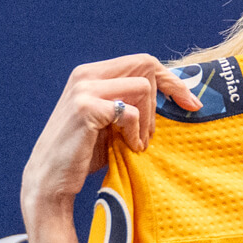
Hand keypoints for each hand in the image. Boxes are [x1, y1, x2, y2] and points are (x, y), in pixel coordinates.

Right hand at [20, 54, 201, 242]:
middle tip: (152, 134)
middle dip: (161, 99)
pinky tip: (130, 148)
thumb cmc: (83, 152)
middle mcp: (86, 74)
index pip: (143, 61)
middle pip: (147, 66)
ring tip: (138, 143)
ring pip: (143, 87)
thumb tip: (176, 94)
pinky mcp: (86, 108)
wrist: (50, 180)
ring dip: (148, 120)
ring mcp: (84, 89)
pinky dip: (137, 133)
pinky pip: (132, 112)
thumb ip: (130, 102)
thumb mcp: (110, 121)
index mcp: (92, 74)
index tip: (192, 103)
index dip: (172, 80)